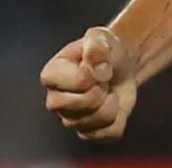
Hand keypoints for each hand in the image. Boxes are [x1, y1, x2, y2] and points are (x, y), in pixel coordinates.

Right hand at [40, 27, 137, 141]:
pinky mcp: (88, 132)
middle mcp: (55, 100)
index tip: (96, 65)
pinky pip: (109, 133)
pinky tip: (113, 105)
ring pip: (95, 123)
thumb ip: (97, 48)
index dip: (94, 74)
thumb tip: (98, 72)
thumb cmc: (103, 49)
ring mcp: (70, 119)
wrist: (120, 64)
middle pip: (81, 107)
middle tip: (102, 81)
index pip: (78, 83)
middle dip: (101, 92)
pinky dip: (119, 118)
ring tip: (107, 90)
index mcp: (51, 75)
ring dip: (111, 104)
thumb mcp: (100, 37)